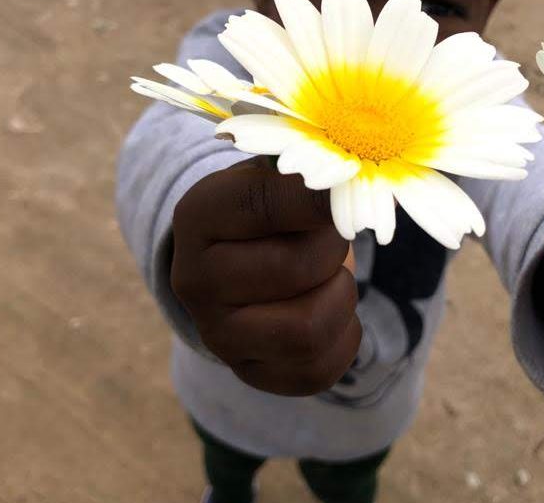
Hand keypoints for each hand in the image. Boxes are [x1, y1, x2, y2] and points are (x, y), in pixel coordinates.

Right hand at [171, 156, 360, 395]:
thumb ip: (306, 170)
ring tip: (332, 276)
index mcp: (198, 215)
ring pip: (308, 329)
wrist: (245, 260)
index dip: (320, 199)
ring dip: (341, 298)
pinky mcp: (249, 372)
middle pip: (296, 268)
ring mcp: (217, 334)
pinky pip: (318, 369)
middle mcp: (194, 280)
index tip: (346, 191)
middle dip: (333, 249)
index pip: (266, 203)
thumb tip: (349, 182)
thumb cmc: (273, 207)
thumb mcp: (276, 175)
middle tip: (334, 236)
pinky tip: (332, 311)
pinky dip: (343, 337)